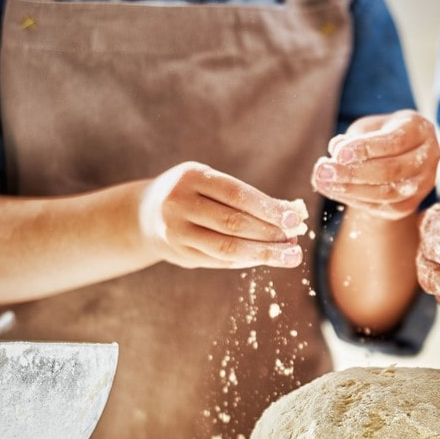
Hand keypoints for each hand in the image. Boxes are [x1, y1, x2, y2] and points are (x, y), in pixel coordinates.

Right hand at [138, 161, 308, 268]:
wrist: (145, 213)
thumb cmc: (193, 194)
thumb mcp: (211, 183)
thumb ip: (246, 198)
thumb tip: (292, 213)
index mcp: (191, 177)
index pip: (236, 194)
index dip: (268, 208)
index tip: (294, 219)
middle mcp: (178, 203)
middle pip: (233, 224)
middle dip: (269, 234)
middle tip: (295, 242)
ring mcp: (176, 231)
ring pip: (227, 248)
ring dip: (263, 253)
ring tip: (289, 256)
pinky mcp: (179, 254)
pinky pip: (219, 261)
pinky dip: (247, 261)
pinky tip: (265, 259)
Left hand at [311, 110, 439, 218]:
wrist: (404, 153)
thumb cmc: (383, 133)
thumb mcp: (370, 126)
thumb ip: (355, 137)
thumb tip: (335, 151)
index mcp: (420, 130)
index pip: (394, 142)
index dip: (365, 148)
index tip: (337, 152)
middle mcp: (429, 158)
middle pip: (391, 170)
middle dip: (354, 172)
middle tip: (324, 170)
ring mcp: (423, 184)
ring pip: (388, 194)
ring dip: (351, 190)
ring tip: (323, 182)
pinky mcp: (411, 204)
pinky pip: (384, 207)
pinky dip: (356, 200)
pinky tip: (335, 191)